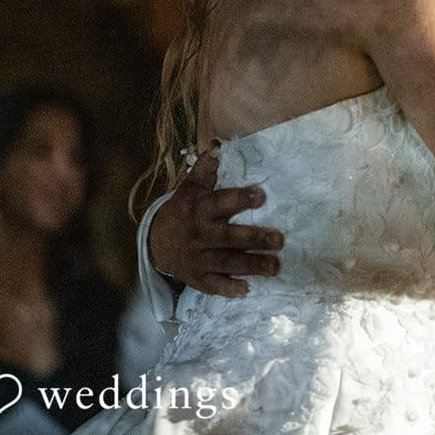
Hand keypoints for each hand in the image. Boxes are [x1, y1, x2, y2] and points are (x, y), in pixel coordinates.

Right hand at [147, 150, 283, 296]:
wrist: (155, 244)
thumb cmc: (182, 212)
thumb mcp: (189, 189)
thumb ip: (204, 170)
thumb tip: (218, 145)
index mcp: (199, 210)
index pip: (220, 203)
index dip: (240, 199)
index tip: (261, 195)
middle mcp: (199, 235)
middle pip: (228, 237)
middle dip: (253, 239)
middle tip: (279, 240)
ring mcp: (198, 259)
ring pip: (226, 263)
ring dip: (251, 265)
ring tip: (275, 266)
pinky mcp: (198, 278)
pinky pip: (213, 286)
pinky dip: (229, 289)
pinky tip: (247, 290)